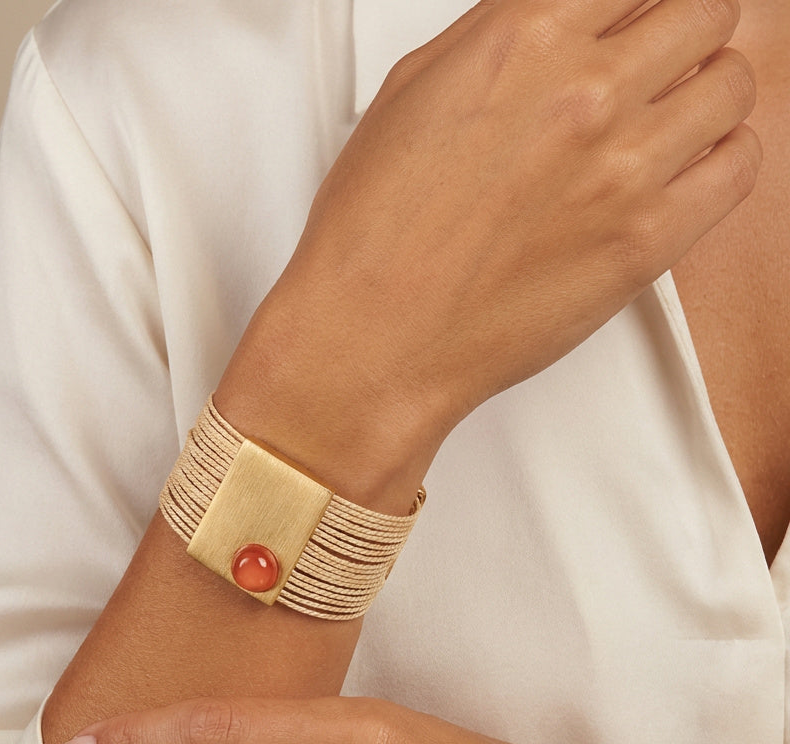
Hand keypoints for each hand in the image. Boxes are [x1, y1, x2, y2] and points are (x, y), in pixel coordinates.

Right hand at [218, 0, 758, 509]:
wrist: (373, 339)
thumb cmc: (373, 237)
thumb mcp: (410, 96)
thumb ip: (494, 40)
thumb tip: (551, 22)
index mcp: (520, 41)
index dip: (636, 4)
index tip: (635, 22)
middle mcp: (581, 93)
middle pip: (703, 10)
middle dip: (684, 31)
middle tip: (661, 63)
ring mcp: (622, 168)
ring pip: (732, 82)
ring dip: (708, 91)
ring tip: (672, 121)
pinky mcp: (647, 241)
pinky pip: (740, 166)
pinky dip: (726, 157)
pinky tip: (686, 170)